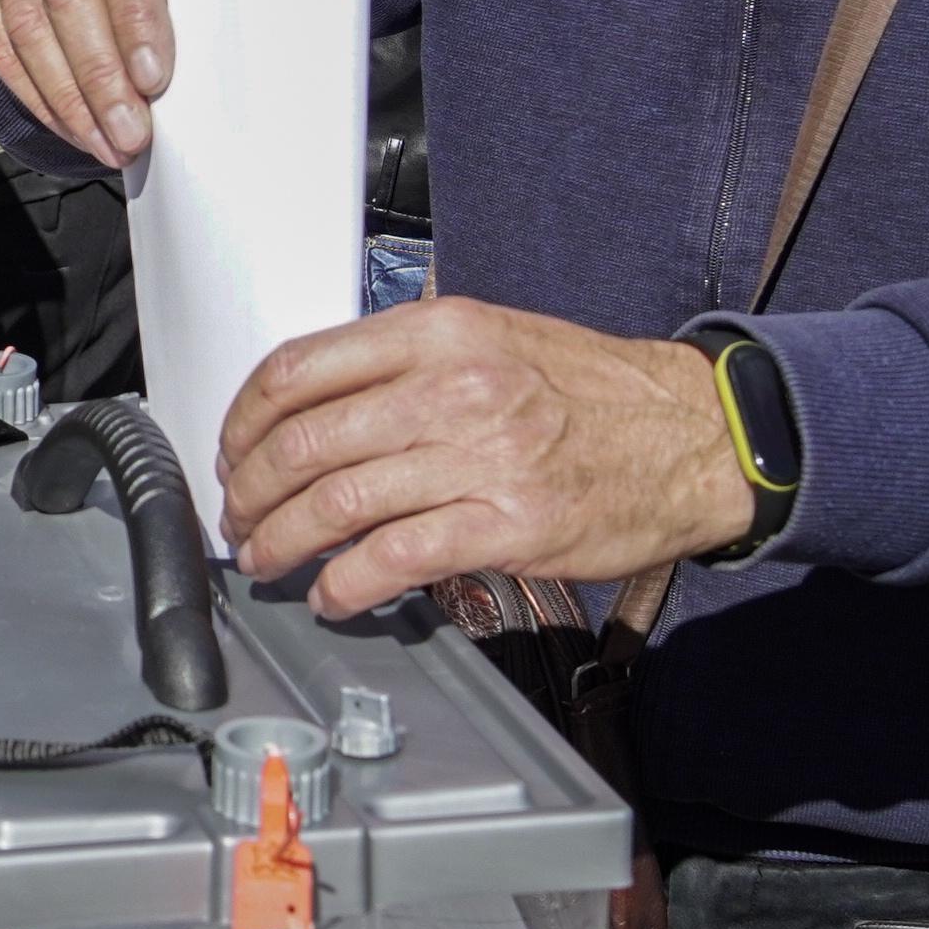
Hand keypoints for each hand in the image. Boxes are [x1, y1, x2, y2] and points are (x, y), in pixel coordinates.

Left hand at [214, 297, 753, 614]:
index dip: (244, 420)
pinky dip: (345, 583)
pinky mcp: (507, 525)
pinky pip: (394, 558)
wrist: (694, 435)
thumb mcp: (492, 339)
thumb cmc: (591, 391)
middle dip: (251, 491)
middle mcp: (453, 387)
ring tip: (269, 560)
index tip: (234, 452)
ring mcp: (481, 457)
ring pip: (338, 502)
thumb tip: (317, 410)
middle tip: (240, 519)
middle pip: (305, 441)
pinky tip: (333, 595)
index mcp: (438, 333)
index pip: (300, 370)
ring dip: (284, 541)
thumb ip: (405, 365)